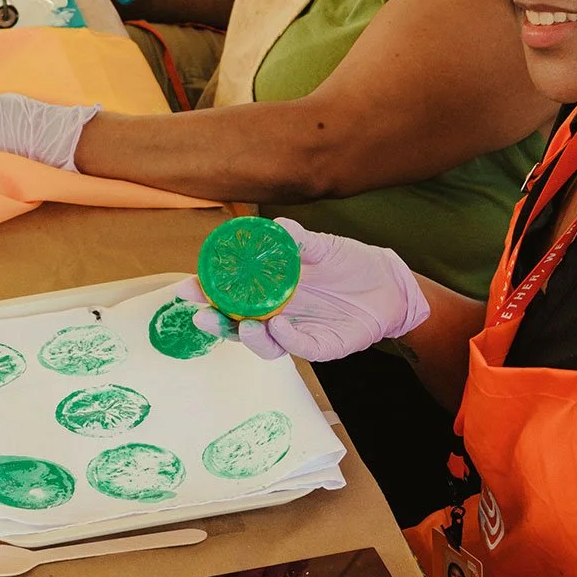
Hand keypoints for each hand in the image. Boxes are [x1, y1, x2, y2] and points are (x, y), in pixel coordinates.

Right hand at [178, 218, 429, 361]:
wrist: (388, 283)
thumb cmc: (350, 264)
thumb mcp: (323, 248)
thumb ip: (300, 241)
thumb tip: (277, 228)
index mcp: (269, 290)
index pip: (231, 297)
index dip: (208, 294)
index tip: (187, 286)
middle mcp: (277, 314)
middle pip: (238, 326)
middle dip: (216, 322)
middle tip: (200, 313)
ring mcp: (298, 332)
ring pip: (264, 345)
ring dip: (249, 338)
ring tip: (245, 326)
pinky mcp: (322, 346)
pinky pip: (300, 347)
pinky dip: (287, 339)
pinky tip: (278, 325)